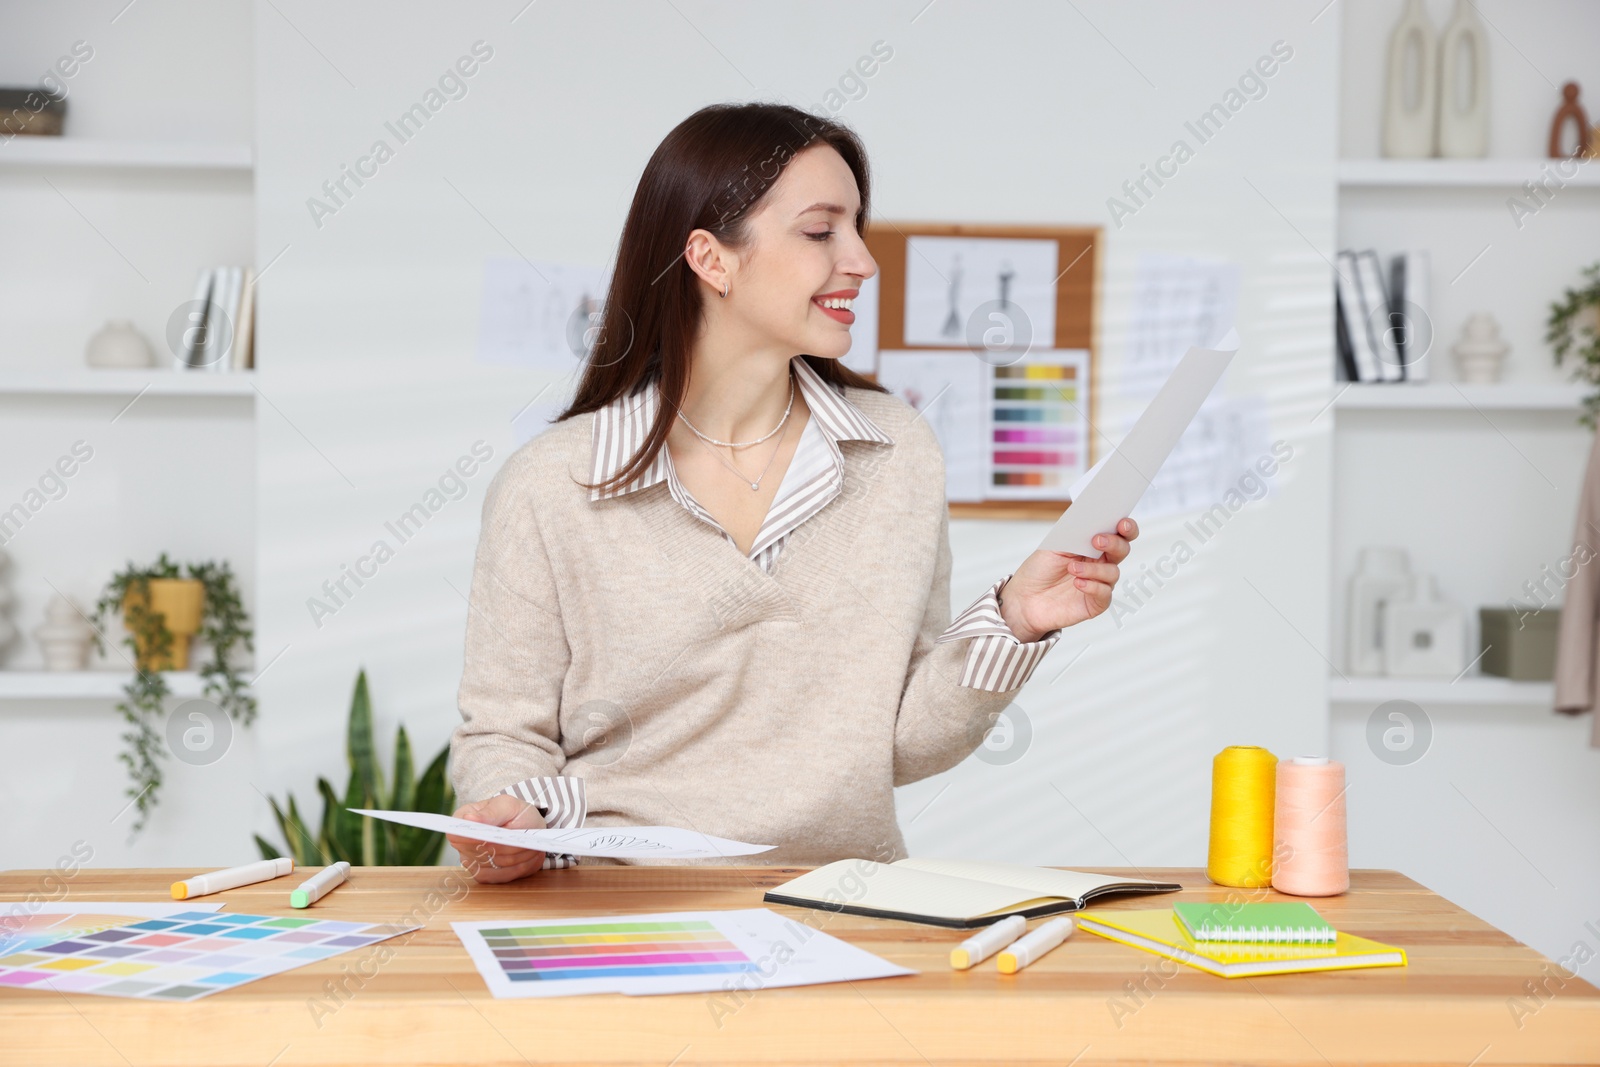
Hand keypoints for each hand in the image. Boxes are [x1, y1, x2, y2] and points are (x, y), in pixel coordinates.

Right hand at [448, 793, 548, 883]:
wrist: (527, 826)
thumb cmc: (514, 813)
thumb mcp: (507, 805)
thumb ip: (490, 813)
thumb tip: (468, 819)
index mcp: (461, 821)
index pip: (456, 834)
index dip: (473, 837)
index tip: (493, 835)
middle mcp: (462, 844)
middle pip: (482, 851)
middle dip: (508, 845)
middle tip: (525, 837)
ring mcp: (472, 862)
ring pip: (497, 864)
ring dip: (518, 855)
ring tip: (531, 844)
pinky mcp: (485, 876)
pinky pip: (502, 876)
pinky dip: (520, 867)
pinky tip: (529, 856)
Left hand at [998, 518, 1139, 641]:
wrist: (1025, 598)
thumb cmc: (1040, 569)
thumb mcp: (1054, 545)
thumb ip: (1074, 533)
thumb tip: (1091, 521)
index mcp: (1093, 545)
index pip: (1119, 533)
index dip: (1126, 527)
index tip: (1121, 523)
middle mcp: (1100, 563)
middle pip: (1122, 550)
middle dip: (1114, 543)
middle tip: (1097, 541)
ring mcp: (1100, 583)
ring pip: (1112, 572)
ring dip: (1093, 568)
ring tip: (1072, 568)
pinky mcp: (1096, 602)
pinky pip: (1104, 593)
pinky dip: (1092, 586)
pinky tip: (1078, 582)